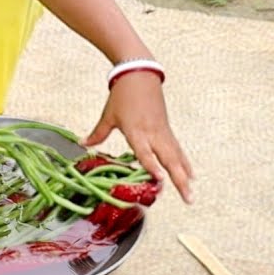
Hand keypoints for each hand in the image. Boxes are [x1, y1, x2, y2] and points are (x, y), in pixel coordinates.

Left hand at [84, 71, 193, 203]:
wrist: (139, 76)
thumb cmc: (122, 96)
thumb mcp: (108, 115)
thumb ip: (98, 133)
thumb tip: (82, 143)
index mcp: (136, 130)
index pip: (145, 152)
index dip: (152, 166)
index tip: (160, 179)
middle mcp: (153, 134)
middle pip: (168, 159)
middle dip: (178, 179)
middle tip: (187, 198)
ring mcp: (163, 133)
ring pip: (176, 157)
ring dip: (184, 175)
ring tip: (190, 194)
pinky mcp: (167, 131)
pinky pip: (178, 151)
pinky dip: (184, 163)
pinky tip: (191, 176)